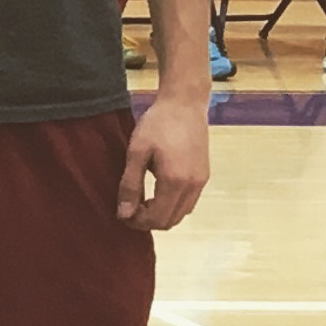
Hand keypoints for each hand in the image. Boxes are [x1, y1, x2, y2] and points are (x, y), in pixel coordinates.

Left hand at [118, 86, 209, 231]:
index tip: (121, 214)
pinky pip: (189, 202)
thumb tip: (124, 214)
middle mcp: (193, 186)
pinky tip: (156, 194)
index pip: (157, 218)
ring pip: (182, 214)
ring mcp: (202, 181)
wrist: (185, 103)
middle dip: (148, 221)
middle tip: (128, 210)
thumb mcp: (136, 153)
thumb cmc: (157, 124)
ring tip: (140, 202)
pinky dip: (172, 206)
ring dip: (161, 215)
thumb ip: (130, 185)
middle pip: (171, 221)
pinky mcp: (204, 175)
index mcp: (175, 181)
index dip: (137, 222)